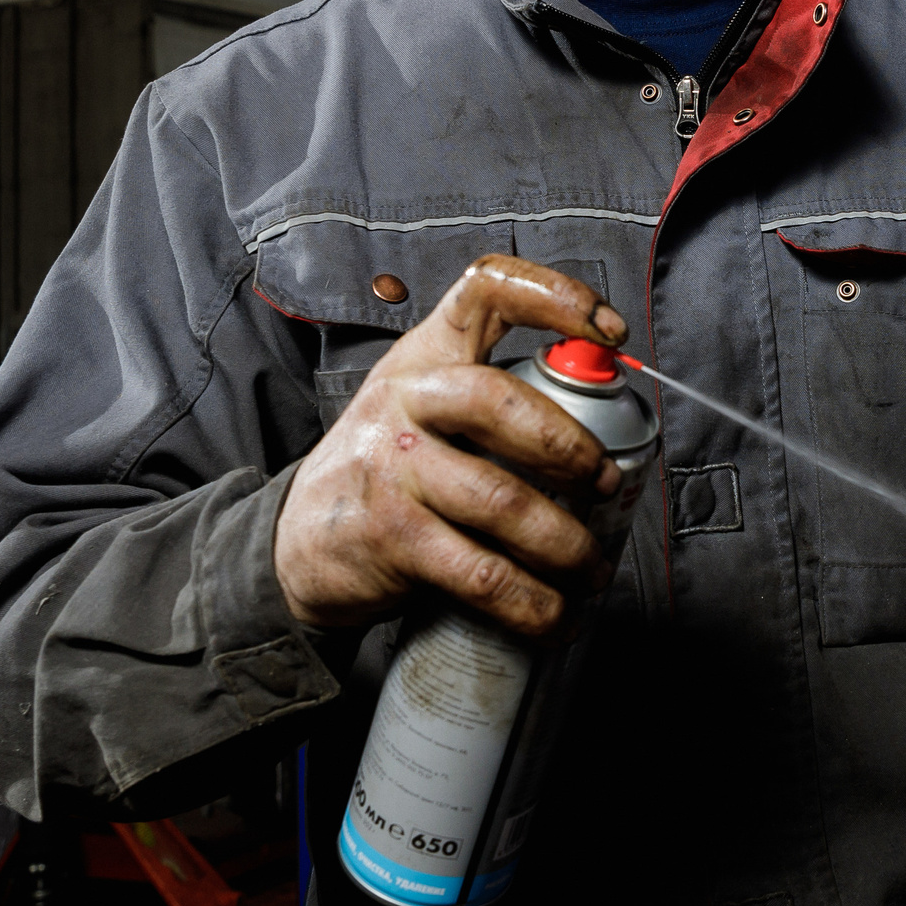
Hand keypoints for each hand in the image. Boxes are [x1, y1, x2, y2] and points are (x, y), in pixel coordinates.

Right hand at [275, 254, 630, 636]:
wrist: (294, 543)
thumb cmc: (385, 468)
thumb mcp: (421, 406)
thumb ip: (493, 397)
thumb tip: (604, 423)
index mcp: (425, 355)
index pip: (486, 290)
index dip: (556, 297)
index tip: (612, 329)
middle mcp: (407, 399)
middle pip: (499, 401)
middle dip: (570, 446)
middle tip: (606, 482)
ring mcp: (394, 468)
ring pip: (502, 501)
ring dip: (567, 544)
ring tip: (592, 569)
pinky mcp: (392, 538)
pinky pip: (482, 574)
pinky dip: (532, 603)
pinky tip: (554, 615)